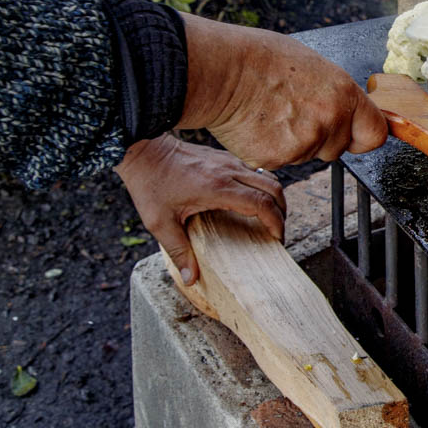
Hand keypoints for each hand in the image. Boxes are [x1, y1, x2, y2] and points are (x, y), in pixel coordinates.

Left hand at [114, 134, 285, 284]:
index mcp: (218, 188)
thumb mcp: (159, 222)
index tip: (276, 238)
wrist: (144, 150)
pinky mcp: (225, 157)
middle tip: (277, 230)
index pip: (261, 204)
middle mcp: (229, 171)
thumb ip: (178, 250)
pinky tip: (252, 200)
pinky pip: (255, 170)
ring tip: (270, 216)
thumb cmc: (150, 184)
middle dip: (282, 211)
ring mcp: (229, 161)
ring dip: (275, 197)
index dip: (276, 222)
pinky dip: (262, 186)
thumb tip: (191, 278)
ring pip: (267, 177)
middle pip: (274, 189)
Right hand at [176, 13, 387, 168]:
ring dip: (295, 143)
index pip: (375, 133)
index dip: (365, 137)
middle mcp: (330, 120)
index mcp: (343, 94)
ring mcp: (305, 143)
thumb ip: (335, 93)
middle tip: (294, 115)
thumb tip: (344, 106)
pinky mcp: (278, 159)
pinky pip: (282, 163)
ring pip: (309, 156)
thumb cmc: (260, 59)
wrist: (221, 71)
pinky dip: (271, 150)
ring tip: (272, 114)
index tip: (357, 137)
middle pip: (338, 148)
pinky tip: (258, 126)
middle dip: (322, 138)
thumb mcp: (313, 65)